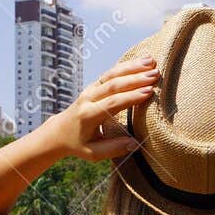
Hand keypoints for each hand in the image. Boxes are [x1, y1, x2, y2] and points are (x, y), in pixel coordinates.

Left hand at [39, 56, 159, 160]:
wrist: (59, 131)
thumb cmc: (79, 144)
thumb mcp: (93, 153)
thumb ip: (114, 148)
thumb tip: (135, 144)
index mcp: (88, 115)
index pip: (111, 103)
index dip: (130, 97)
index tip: (149, 92)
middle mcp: (88, 99)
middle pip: (113, 85)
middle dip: (135, 78)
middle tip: (155, 75)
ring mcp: (90, 89)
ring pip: (112, 74)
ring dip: (133, 67)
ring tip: (152, 62)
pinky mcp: (94, 85)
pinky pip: (111, 72)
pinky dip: (127, 65)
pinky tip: (142, 60)